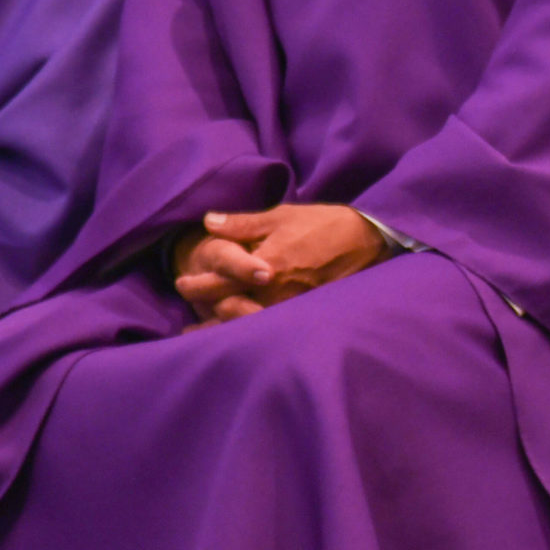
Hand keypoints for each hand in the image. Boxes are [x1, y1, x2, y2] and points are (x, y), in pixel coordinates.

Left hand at [173, 204, 389, 324]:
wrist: (367, 240)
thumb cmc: (323, 223)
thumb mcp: (281, 215)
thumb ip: (243, 223)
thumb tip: (208, 222)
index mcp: (267, 265)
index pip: (221, 282)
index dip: (197, 285)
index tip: (182, 283)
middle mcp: (276, 291)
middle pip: (230, 310)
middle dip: (206, 312)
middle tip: (190, 317)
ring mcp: (291, 306)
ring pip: (248, 325)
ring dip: (225, 329)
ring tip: (206, 333)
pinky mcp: (305, 314)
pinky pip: (270, 327)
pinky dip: (251, 331)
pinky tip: (241, 332)